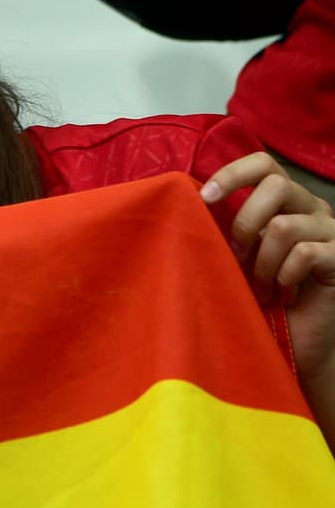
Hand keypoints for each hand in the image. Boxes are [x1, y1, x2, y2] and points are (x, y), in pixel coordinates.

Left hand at [202, 151, 334, 446]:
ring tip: (262, 287)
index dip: (233, 174)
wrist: (295, 343)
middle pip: (277, 184)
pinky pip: (307, 253)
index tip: (205, 198)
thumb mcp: (236, 257)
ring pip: (286, 225)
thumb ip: (223, 228)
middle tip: (237, 259)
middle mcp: (312, 209)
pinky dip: (285, 275)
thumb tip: (187, 203)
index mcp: (285, 201)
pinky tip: (284, 295)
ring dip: (263, 261)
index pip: (263, 163)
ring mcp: (331, 232)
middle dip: (245, 223)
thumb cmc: (259, 298)